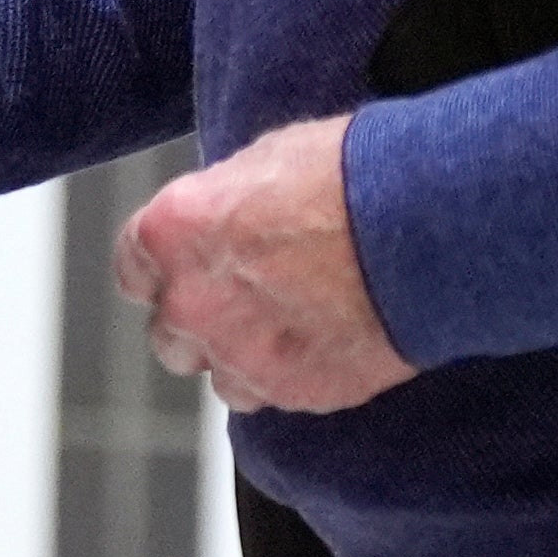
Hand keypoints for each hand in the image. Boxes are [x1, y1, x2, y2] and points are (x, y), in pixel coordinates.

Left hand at [114, 116, 413, 413]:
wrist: (424, 226)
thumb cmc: (354, 176)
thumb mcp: (267, 159)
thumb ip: (224, 202)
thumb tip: (224, 215)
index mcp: (174, 232)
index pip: (133, 265)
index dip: (162, 266)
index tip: (184, 266)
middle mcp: (192, 302)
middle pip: (168, 330)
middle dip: (199, 317)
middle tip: (248, 296)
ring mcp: (239, 355)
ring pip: (219, 374)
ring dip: (243, 355)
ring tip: (293, 324)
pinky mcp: (291, 392)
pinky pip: (271, 397)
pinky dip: (289, 377)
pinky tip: (325, 343)